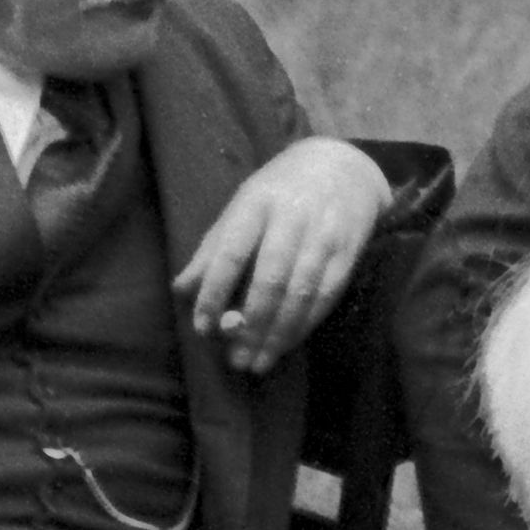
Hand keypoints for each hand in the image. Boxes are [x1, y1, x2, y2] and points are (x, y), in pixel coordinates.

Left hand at [172, 133, 393, 373]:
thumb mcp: (242, 206)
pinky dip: (305, 324)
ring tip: (259, 363)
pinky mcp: (349, 250)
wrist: (343, 165)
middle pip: (271, 279)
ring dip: (279, 334)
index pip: (231, 253)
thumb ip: (213, 248)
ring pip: (301, 293)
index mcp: (257, 203)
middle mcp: (293, 216)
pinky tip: (287, 343)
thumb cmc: (280, 191)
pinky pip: (326, 295)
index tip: (202, 327)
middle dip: (252, 325)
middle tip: (236, 360)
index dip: (215, 293)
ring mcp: (325, 233)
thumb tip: (180, 289)